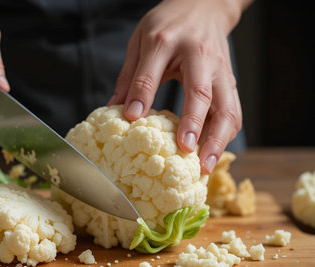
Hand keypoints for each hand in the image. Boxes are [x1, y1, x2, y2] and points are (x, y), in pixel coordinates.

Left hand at [108, 0, 250, 173]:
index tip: (133, 119)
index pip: (153, 72)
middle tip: (186, 153)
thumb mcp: (140, 40)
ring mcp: (220, 70)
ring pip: (227, 108)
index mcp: (168, 41)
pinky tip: (213, 153)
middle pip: (202, 94)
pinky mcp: (230, 82)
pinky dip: (225, 135)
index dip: (143, 95)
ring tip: (204, 166)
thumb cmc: (168, 23)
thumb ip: (130, 76)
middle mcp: (199, 57)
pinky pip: (233, 112)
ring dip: (218, 139)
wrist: (204, 5)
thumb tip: (115, 110)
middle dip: (195, 126)